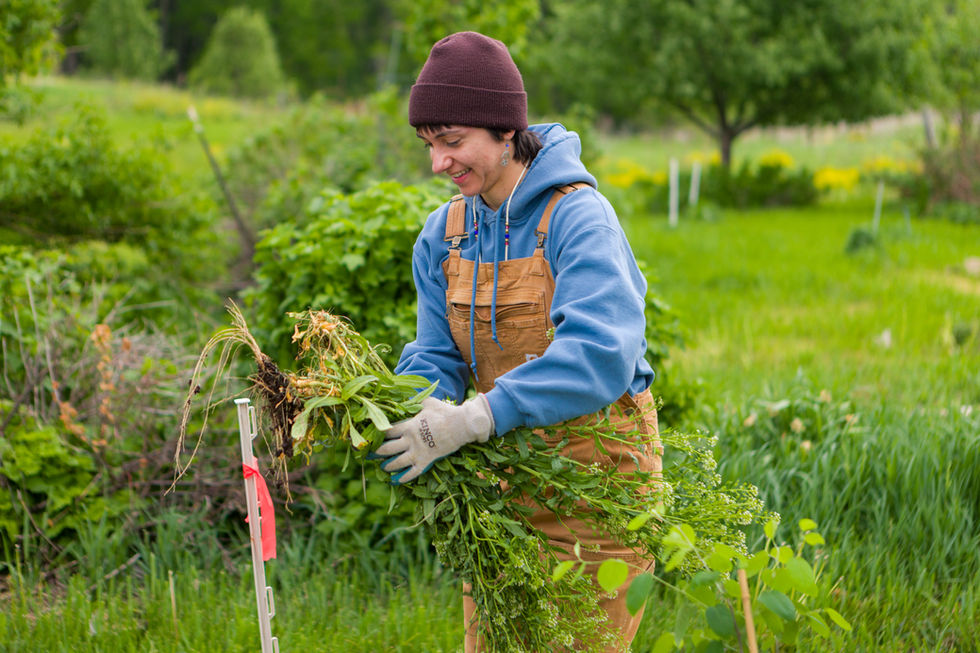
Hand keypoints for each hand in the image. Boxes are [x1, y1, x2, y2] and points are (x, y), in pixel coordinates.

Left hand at [375, 395, 494, 483]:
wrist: (461, 425)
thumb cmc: (444, 412)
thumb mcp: (427, 402)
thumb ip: (415, 402)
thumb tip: (406, 397)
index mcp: (408, 425)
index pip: (387, 431)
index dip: (377, 434)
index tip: (371, 436)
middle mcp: (410, 440)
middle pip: (387, 448)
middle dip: (376, 452)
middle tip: (371, 454)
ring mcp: (418, 452)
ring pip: (397, 463)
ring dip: (387, 466)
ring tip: (383, 467)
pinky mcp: (427, 461)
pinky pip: (412, 472)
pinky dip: (403, 478)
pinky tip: (395, 481)